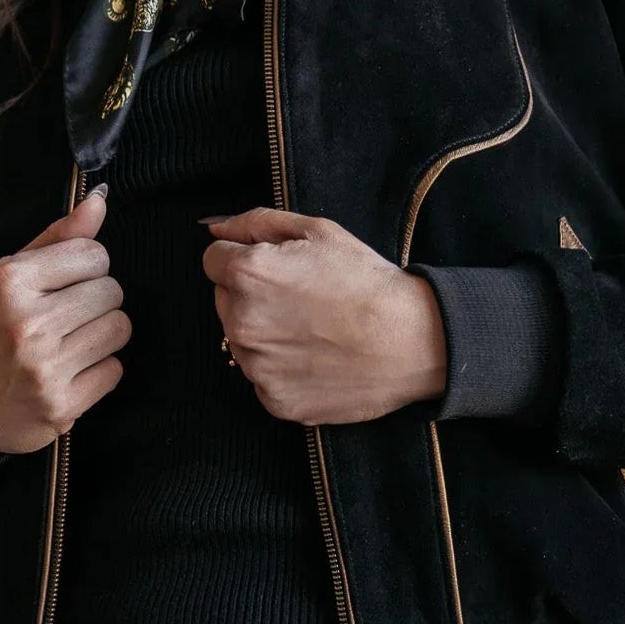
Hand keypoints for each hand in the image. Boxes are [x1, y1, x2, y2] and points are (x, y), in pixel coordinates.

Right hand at [0, 190, 129, 460]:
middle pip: (111, 291)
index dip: (87, 269)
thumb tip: (100, 199)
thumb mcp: (9, 276)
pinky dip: (99, 370)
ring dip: (103, 334)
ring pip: (119, 329)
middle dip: (96, 301)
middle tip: (67, 317)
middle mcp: (25, 323)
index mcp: (9, 282)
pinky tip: (70, 371)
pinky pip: (115, 370)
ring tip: (71, 342)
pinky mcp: (61, 405)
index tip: (65, 285)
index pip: (93, 255)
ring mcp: (44, 368)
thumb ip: (58, 237)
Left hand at [201, 207, 446, 424]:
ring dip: (265, 335)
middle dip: (252, 296)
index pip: (213, 260)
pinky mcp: (274, 400)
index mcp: (248, 274)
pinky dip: (282, 370)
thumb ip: (256, 223)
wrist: (411, 342)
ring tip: (313, 330)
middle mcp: (242, 323)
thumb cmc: (368, 283)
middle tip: (301, 299)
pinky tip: (316, 358)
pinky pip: (263, 379)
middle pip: (225, 301)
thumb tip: (215, 227)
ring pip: (242, 342)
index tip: (277, 268)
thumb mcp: (318, 231)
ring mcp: (257, 368)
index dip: (244, 258)